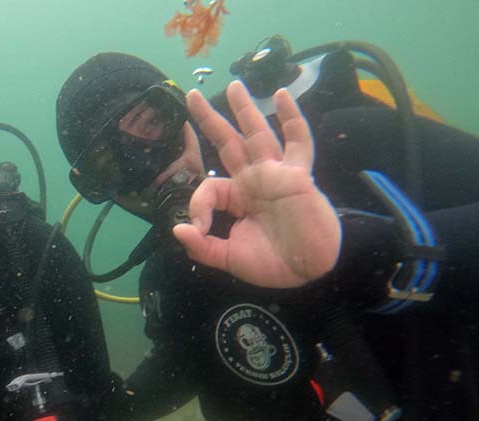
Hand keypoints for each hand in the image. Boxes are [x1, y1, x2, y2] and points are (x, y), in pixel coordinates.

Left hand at [172, 81, 341, 287]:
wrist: (308, 270)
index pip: (209, 186)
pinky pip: (297, 141)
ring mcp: (276, 173)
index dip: (197, 205)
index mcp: (237, 198)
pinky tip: (282, 96)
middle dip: (210, 119)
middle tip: (190, 94)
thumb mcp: (228, 258)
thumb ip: (201, 246)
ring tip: (233, 85)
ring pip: (257, 134)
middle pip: (228, 142)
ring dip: (245, 109)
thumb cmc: (273, 264)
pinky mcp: (297, 175)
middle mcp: (254, 180)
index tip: (198, 228)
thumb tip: (177, 230)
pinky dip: (292, 118)